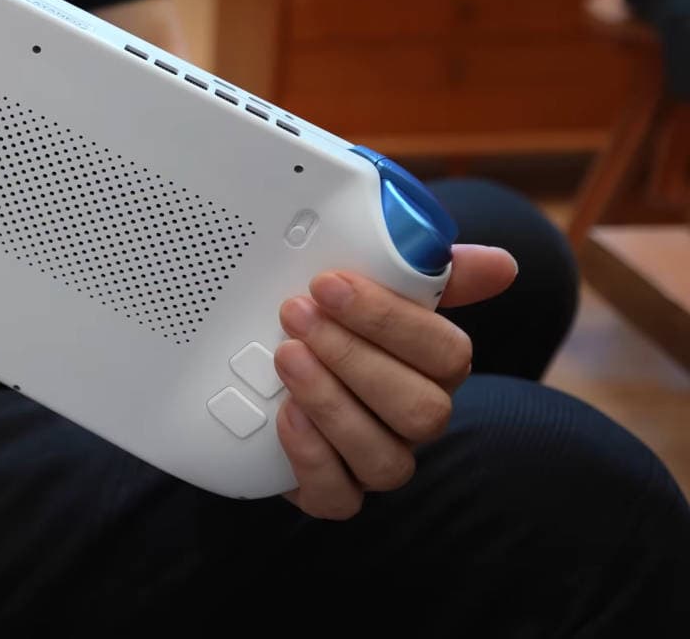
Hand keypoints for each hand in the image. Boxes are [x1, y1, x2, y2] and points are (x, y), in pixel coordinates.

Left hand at [273, 244, 517, 519]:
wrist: (260, 376)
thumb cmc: (328, 326)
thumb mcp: (367, 286)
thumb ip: (425, 271)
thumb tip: (502, 265)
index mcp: (435, 368)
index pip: (447, 353)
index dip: (389, 319)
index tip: (328, 284)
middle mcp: (414, 420)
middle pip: (421, 410)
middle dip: (354, 358)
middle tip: (298, 315)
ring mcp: (374, 461)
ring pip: (385, 459)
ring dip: (331, 403)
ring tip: (286, 357)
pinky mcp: (330, 493)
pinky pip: (339, 497)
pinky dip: (311, 457)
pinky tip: (285, 415)